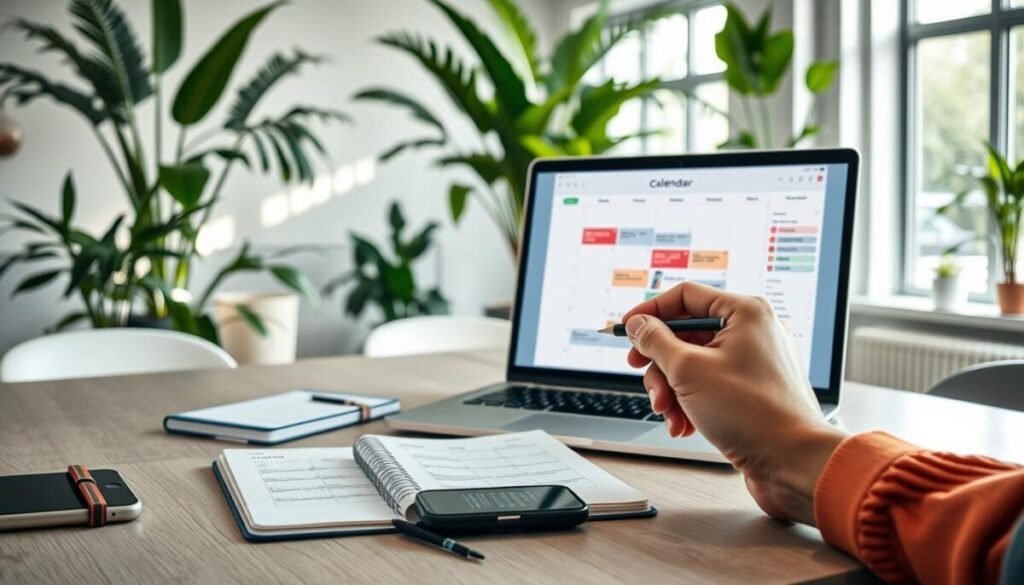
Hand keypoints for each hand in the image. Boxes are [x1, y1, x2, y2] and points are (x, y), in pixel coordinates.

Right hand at [622, 282, 846, 524]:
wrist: (793, 463)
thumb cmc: (753, 414)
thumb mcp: (688, 370)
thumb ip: (655, 341)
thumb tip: (638, 324)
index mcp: (745, 312)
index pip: (685, 296)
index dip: (650, 311)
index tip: (627, 330)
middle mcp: (753, 331)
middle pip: (685, 334)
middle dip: (660, 364)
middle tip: (648, 380)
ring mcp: (753, 362)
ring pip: (693, 364)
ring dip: (672, 390)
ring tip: (669, 414)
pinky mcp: (751, 390)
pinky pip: (709, 385)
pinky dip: (690, 403)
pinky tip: (684, 426)